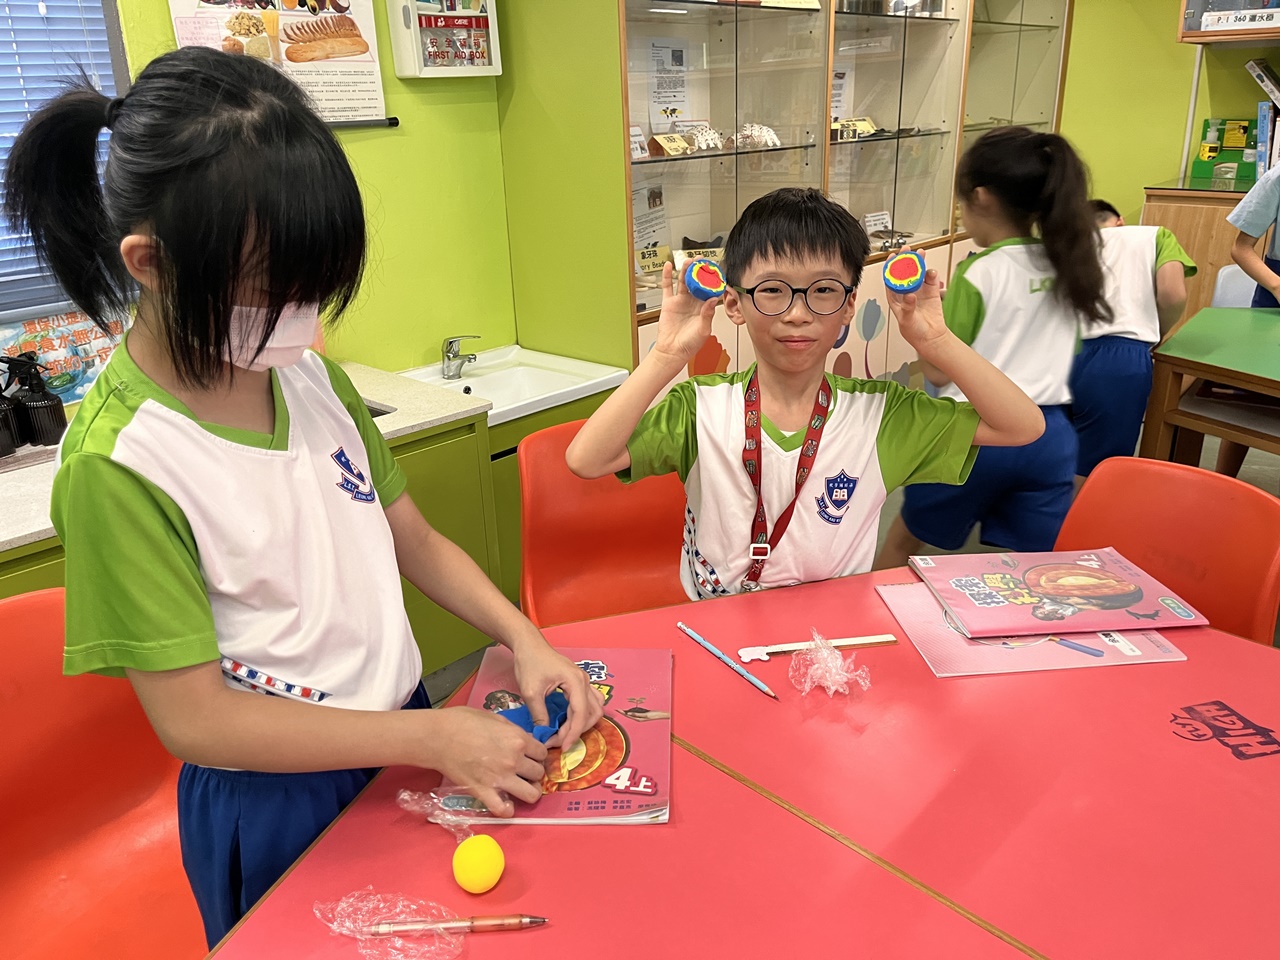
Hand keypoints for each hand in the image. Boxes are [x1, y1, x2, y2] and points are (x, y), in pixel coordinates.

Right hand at [429, 706, 548, 815]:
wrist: (438, 737)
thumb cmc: (463, 722)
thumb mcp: (495, 718)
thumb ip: (513, 731)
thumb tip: (523, 740)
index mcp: (518, 739)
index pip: (542, 753)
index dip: (537, 755)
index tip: (530, 756)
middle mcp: (514, 760)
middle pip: (539, 773)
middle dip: (534, 772)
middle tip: (524, 771)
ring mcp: (500, 779)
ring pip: (531, 794)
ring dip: (528, 792)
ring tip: (520, 788)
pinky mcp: (483, 792)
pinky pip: (503, 810)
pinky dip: (507, 809)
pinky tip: (505, 803)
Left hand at [511, 630, 604, 749]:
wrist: (529, 645)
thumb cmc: (529, 663)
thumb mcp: (531, 691)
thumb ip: (539, 714)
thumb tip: (544, 734)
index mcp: (576, 681)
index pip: (581, 713)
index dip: (573, 733)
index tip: (562, 748)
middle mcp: (584, 681)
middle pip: (592, 713)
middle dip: (577, 730)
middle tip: (558, 741)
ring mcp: (584, 681)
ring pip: (594, 708)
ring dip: (583, 724)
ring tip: (564, 733)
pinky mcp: (578, 683)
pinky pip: (589, 702)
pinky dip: (583, 715)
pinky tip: (569, 722)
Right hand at [652, 260, 719, 366]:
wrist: (672, 351)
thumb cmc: (690, 344)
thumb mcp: (703, 329)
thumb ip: (708, 314)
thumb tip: (714, 299)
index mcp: (704, 308)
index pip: (710, 290)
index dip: (712, 280)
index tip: (715, 270)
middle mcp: (693, 302)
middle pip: (697, 282)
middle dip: (699, 271)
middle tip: (702, 260)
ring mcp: (681, 301)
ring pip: (683, 281)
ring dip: (685, 271)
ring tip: (688, 261)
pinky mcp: (668, 303)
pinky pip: (667, 287)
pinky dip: (667, 276)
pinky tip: (669, 266)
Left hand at [884, 251, 948, 353]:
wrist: (931, 337)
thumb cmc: (914, 331)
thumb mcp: (907, 320)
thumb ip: (908, 307)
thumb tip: (909, 296)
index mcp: (895, 298)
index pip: (890, 279)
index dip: (890, 267)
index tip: (892, 257)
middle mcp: (906, 292)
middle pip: (904, 272)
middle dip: (905, 259)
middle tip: (907, 250)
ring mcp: (919, 290)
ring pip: (917, 272)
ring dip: (919, 262)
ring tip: (920, 253)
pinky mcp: (931, 291)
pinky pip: (930, 279)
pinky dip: (932, 274)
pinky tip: (931, 273)